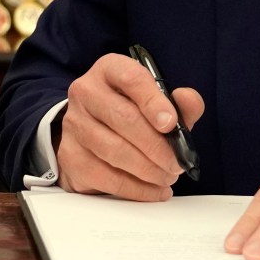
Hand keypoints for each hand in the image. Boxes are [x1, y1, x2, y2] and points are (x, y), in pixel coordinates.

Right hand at [57, 52, 205, 200]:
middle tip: (177, 163)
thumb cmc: (132, 114)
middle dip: (156, 145)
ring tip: (167, 176)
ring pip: (114, 150)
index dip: (153, 101)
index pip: (130, 78)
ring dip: (148, 169)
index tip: (171, 123)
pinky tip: (154, 190)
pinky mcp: (70, 155)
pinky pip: (106, 176)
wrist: (93, 132)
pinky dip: (136, 189)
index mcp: (110, 70)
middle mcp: (86, 92)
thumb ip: (180, 104)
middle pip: (123, 118)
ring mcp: (74, 123)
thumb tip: (188, 101)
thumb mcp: (158, 104)